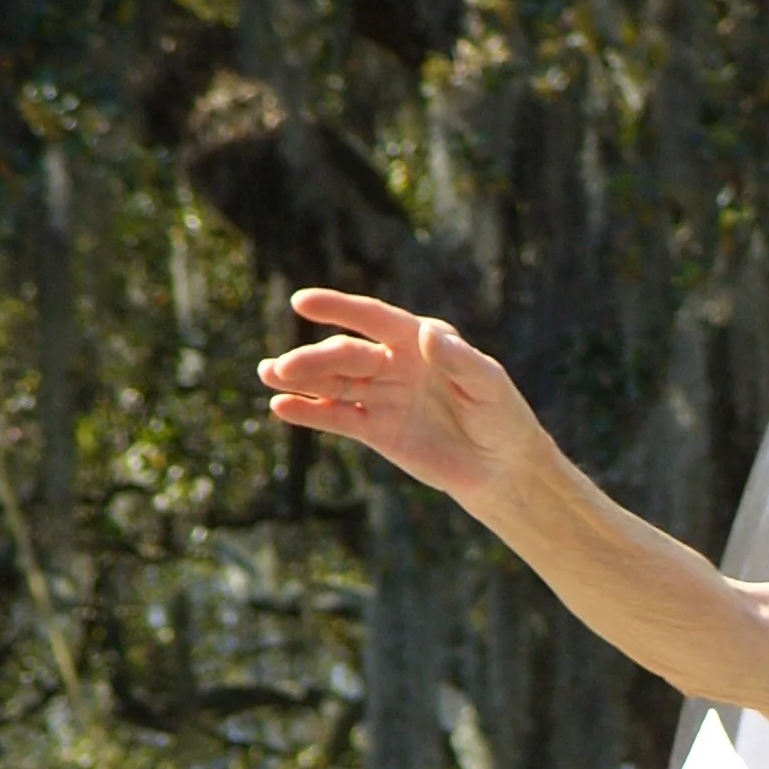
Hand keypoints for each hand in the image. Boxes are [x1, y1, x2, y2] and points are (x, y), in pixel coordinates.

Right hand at [257, 290, 542, 519]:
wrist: (500, 466)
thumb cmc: (502, 416)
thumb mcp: (489, 385)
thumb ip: (459, 361)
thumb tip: (426, 335)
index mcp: (417, 340)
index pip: (372, 318)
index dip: (338, 309)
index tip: (301, 302)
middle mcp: (393, 362)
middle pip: (345, 356)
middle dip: (312, 360)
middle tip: (282, 368)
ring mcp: (381, 395)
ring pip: (333, 383)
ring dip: (300, 379)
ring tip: (267, 375)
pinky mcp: (375, 429)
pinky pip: (338, 417)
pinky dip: (310, 413)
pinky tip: (281, 408)